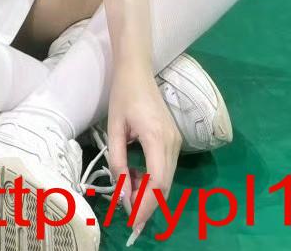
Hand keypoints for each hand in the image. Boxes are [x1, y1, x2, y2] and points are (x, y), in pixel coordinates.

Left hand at [107, 62, 181, 243]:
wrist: (137, 71)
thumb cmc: (122, 95)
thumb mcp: (114, 128)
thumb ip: (118, 161)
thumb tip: (122, 191)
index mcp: (155, 137)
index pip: (158, 182)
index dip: (147, 205)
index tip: (133, 220)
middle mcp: (171, 141)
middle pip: (165, 184)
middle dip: (148, 203)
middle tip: (128, 213)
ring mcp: (176, 140)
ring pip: (168, 178)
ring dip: (150, 191)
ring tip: (128, 191)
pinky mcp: (175, 139)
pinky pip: (167, 167)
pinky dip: (154, 179)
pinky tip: (137, 177)